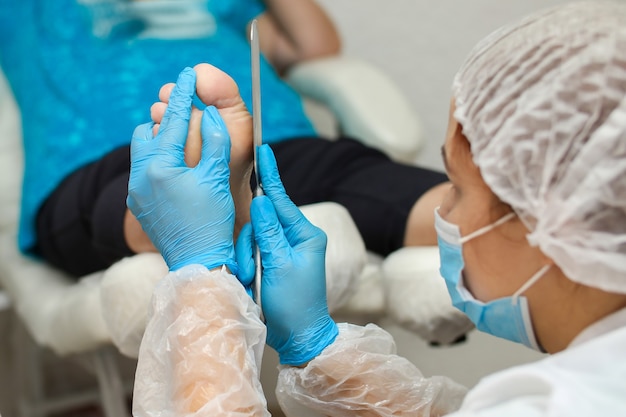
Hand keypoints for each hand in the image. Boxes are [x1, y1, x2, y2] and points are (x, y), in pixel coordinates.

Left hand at [127, 67, 236, 272]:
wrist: (199, 261)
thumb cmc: (211, 221)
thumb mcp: (216, 177)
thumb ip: (214, 141)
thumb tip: (210, 113)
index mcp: (159, 166)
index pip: (172, 120)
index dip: (182, 94)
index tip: (187, 73)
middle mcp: (140, 177)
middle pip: (147, 131)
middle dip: (166, 118)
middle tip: (186, 111)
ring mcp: (136, 192)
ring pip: (141, 150)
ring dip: (158, 139)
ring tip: (180, 140)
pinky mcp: (139, 205)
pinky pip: (142, 170)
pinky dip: (156, 160)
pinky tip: (174, 167)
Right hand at [235, 144, 337, 365]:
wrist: (297, 337)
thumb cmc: (294, 304)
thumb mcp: (280, 266)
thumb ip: (269, 232)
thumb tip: (263, 201)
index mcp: (304, 235)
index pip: (282, 200)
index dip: (270, 176)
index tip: (265, 150)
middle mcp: (293, 238)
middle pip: (260, 221)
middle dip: (249, 243)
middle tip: (251, 268)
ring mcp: (281, 250)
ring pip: (251, 238)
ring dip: (247, 258)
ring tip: (251, 279)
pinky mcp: (269, 262)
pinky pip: (250, 252)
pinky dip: (246, 265)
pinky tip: (250, 280)